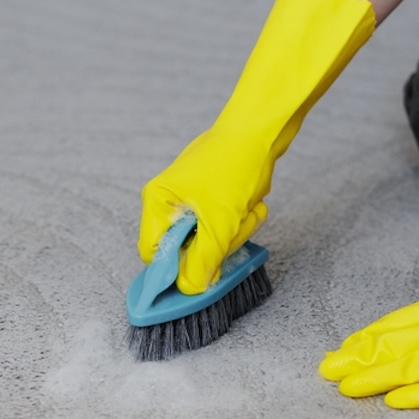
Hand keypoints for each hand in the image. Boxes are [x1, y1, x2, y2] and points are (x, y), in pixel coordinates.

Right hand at [138, 127, 271, 294]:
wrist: (264, 129)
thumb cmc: (234, 166)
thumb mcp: (218, 225)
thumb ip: (200, 262)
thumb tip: (190, 289)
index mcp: (158, 202)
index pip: (154, 254)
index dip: (175, 269)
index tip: (200, 274)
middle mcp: (170, 200)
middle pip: (187, 250)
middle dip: (216, 245)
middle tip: (231, 228)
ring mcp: (194, 197)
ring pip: (212, 240)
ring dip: (235, 232)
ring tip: (246, 210)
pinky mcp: (217, 195)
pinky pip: (227, 225)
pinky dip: (243, 220)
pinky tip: (251, 204)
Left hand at [320, 167, 418, 407]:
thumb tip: (399, 332)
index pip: (392, 325)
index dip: (362, 341)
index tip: (337, 353)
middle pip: (395, 344)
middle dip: (357, 359)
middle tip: (326, 373)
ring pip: (414, 365)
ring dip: (377, 376)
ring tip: (348, 388)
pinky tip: (394, 401)